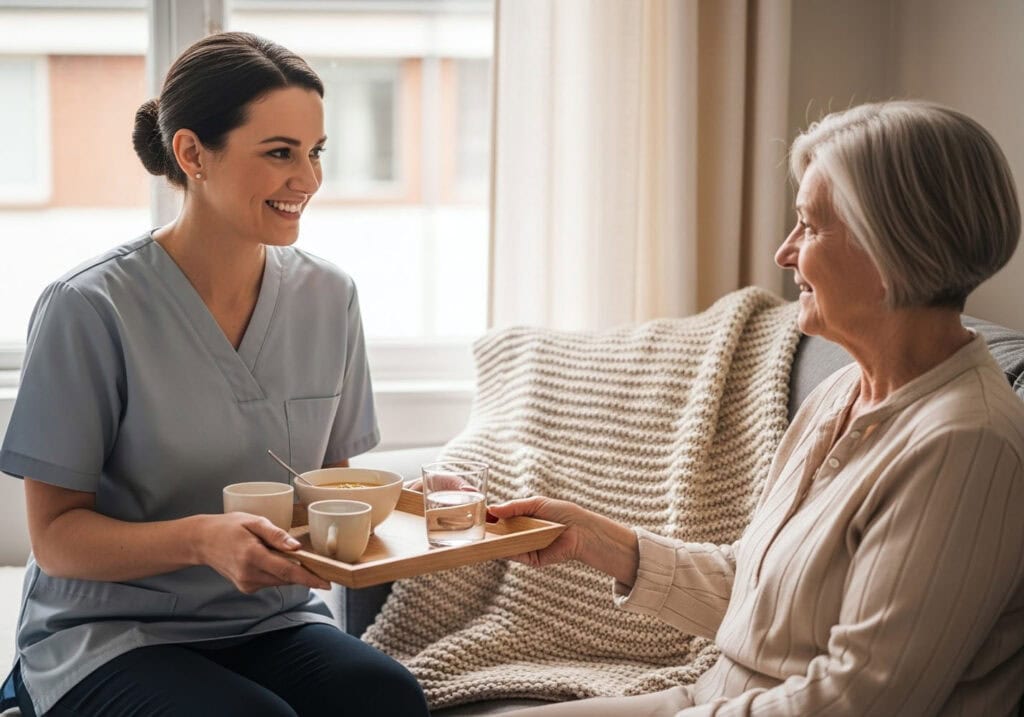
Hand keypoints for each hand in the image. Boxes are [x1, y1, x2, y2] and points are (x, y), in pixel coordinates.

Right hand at [195, 513, 330, 593]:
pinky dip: (277, 573)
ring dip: (289, 571)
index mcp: (252, 556)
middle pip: (286, 577)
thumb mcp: (254, 522)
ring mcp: (246, 583)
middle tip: (315, 562)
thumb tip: (296, 547)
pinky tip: (269, 559)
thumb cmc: (228, 527)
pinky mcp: (246, 587)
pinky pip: (270, 582)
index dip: (309, 578)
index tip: (326, 583)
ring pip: (280, 581)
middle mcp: (249, 574)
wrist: (202, 541)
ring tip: (281, 553)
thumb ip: (276, 534)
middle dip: (304, 572)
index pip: (287, 571)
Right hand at [488, 497, 637, 584]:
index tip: (477, 515)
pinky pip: (515, 555)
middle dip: (487, 532)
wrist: (581, 530)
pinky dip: (504, 551)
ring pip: (505, 546)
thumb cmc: (562, 513)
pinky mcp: (532, 559)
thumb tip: (492, 509)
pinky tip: (495, 546)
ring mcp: (526, 547)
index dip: (490, 518)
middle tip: (471, 529)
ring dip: (492, 543)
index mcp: (524, 519)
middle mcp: (523, 534)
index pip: (502, 519)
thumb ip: (514, 507)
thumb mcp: (536, 504)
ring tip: (478, 538)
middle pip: (500, 534)